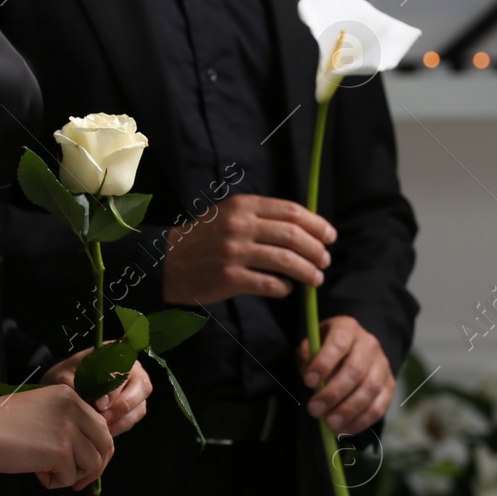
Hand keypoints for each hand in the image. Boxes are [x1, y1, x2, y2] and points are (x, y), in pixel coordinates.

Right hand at [0, 385, 114, 491]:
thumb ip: (66, 424)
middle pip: (105, 445)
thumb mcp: (42, 412)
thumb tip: (85, 452)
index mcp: (71, 396)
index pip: (102, 426)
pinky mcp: (60, 450)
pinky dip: (54, 482)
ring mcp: (68, 429)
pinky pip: (70, 477)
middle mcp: (75, 409)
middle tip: (76, 479)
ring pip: (93, 463)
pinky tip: (36, 472)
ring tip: (47, 471)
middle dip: (94, 467)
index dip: (96, 449)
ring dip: (73, 475)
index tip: (83, 464)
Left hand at [41, 345, 153, 436]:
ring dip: (122, 419)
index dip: (114, 389)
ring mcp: (136, 388)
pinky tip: (104, 430)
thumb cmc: (64, 378)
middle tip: (102, 418)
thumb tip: (93, 401)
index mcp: (116, 354)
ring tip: (101, 427)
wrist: (61, 388)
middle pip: (142, 386)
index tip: (99, 404)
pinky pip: (135, 417)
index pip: (125, 369)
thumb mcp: (62, 377)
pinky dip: (121, 426)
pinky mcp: (135, 405)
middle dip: (122, 405)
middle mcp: (132, 368)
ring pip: (140, 404)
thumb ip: (76, 385)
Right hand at [163, 194, 336, 304]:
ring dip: (308, 272)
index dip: (318, 225)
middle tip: (325, 261)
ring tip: (316, 279)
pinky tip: (287, 289)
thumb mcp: (230, 215)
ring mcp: (234, 252)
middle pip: (294, 236)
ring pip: (286, 261)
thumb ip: (263, 216)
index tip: (330, 236)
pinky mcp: (229, 278)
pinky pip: (270, 284)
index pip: (292, 212)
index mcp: (244, 206)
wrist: (167, 262)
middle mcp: (240, 225)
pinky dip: (285, 288)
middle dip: (317, 250)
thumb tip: (306, 227)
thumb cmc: (205, 239)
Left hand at [296, 316, 393, 436]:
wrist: (353, 349)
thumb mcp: (311, 345)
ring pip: (370, 389)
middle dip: (334, 393)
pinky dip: (361, 421)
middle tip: (314, 410)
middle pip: (356, 370)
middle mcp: (369, 344)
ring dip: (348, 410)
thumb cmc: (325, 349)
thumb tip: (311, 379)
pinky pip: (379, 406)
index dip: (324, 363)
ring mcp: (382, 365)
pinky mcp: (390, 385)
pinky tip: (344, 430)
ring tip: (329, 424)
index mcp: (347, 328)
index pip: (339, 344)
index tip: (308, 382)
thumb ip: (307, 358)